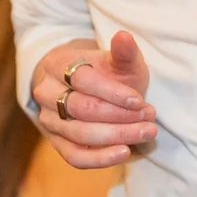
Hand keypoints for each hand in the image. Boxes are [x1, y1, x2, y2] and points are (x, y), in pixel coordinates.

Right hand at [32, 32, 154, 169]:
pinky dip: (100, 159)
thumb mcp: (118, 62)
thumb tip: (124, 37)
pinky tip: (124, 153)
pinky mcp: (56, 143)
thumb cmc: (107, 74)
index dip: (113, 93)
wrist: (89, 90)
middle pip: (82, 109)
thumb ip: (124, 52)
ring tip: (146, 132)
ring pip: (80, 134)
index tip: (140, 101)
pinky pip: (74, 156)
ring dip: (117, 136)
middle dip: (120, 116)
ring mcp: (48, 120)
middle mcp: (46, 93)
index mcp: (57, 65)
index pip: (83, 81)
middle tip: (150, 118)